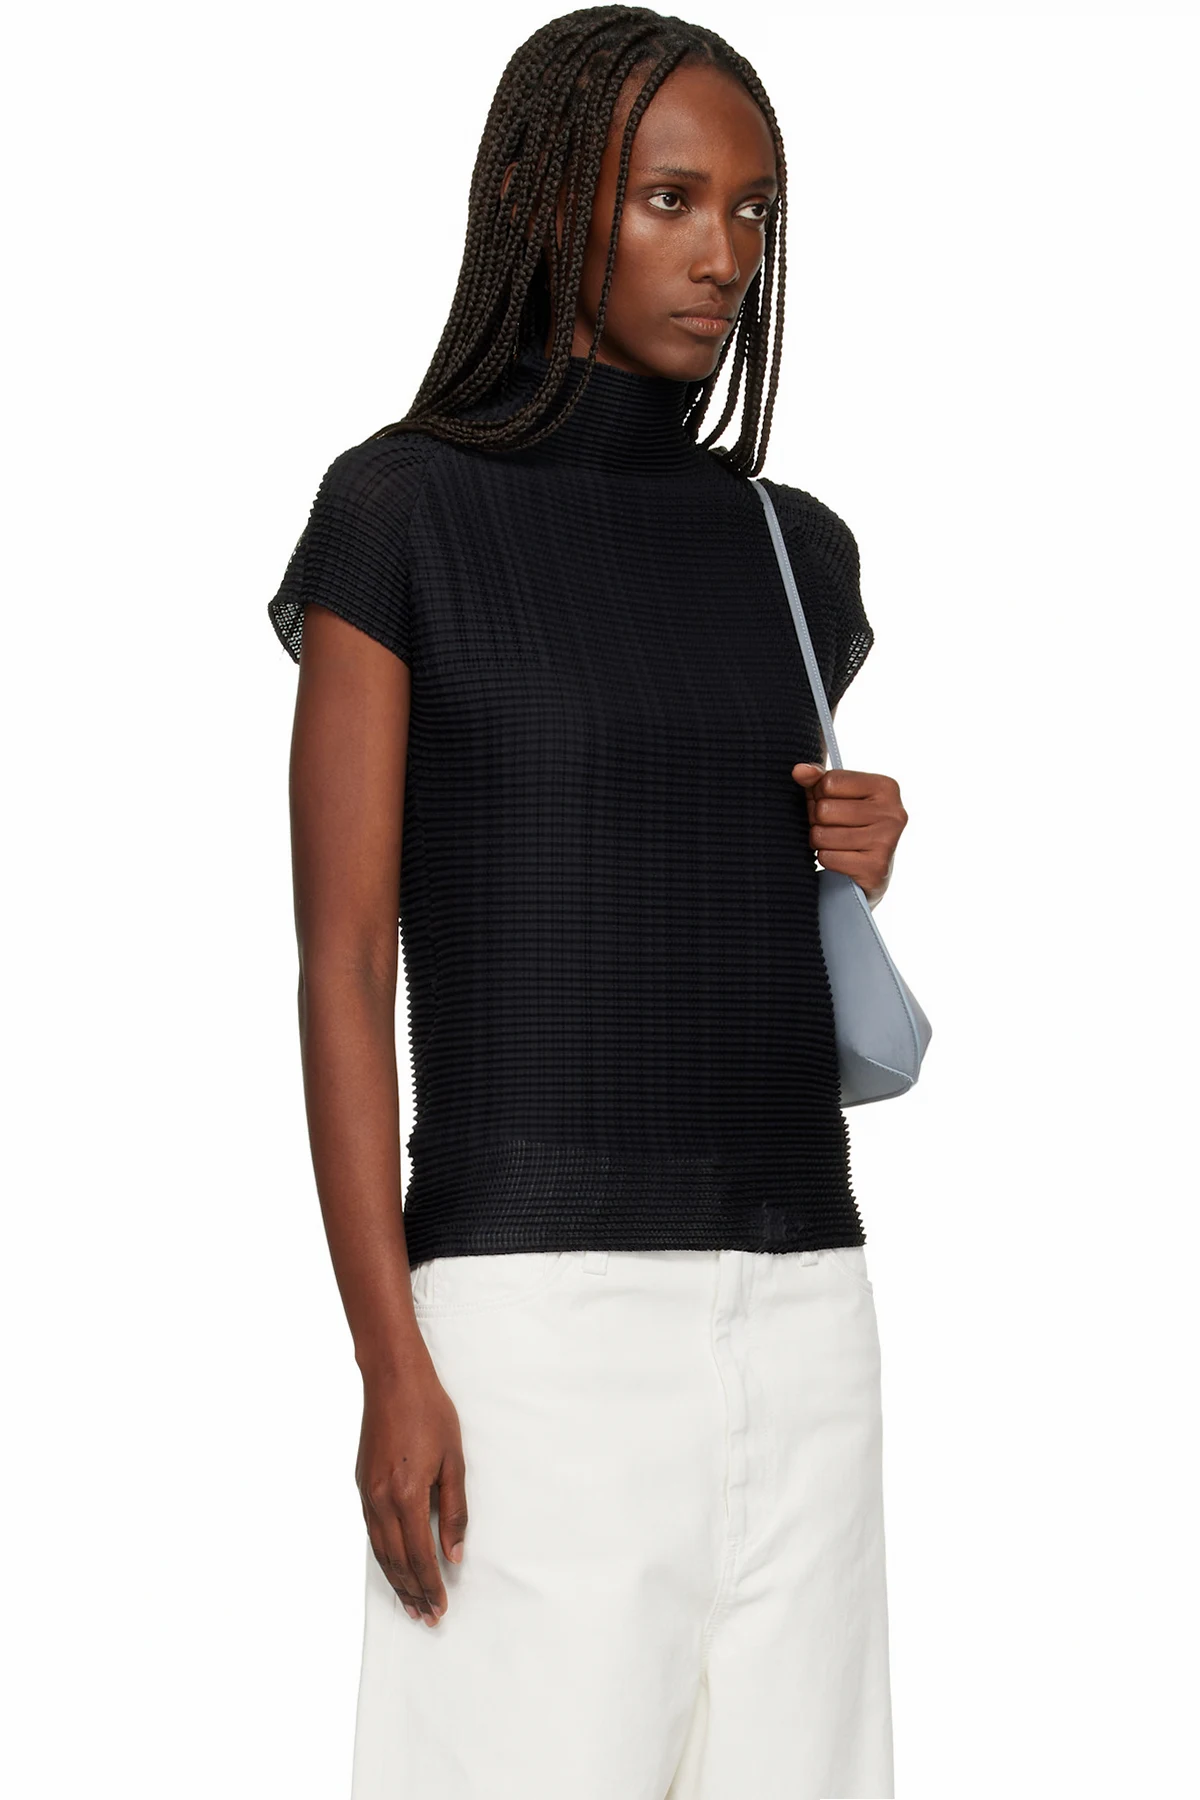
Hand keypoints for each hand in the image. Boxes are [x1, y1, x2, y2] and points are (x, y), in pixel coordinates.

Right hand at [355, 1354, 468, 1627]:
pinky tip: (392, 1567)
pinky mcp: (362, 1485)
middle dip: (413, 1592)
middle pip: (397, 1561)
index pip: (420, 1556)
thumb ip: (455, 1510)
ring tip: (410, 1603)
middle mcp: (382, 1501)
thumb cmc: (429, 1412)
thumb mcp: (454, 1460)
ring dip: (396, 1581)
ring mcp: (367, 1494)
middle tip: (427, 1617)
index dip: (431, 1586)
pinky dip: (383, 1557)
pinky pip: (372, 1533)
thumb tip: (455, 1554)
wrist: (392, 1379)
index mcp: (408, 1496)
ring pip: (380, 1551)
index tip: (440, 1608)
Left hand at [791, 763, 907, 907]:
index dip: (819, 794)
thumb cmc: (852, 825)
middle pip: (825, 809)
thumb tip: (799, 771)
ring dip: (820, 841)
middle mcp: (892, 813)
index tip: (829, 803)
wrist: (871, 871)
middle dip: (817, 820)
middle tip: (829, 827)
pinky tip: (840, 858)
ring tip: (834, 842)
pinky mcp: (875, 868)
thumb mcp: (839, 796)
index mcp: (886, 787)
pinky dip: (827, 859)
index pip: (830, 781)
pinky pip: (828, 858)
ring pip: (823, 835)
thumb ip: (819, 779)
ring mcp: (886, 841)